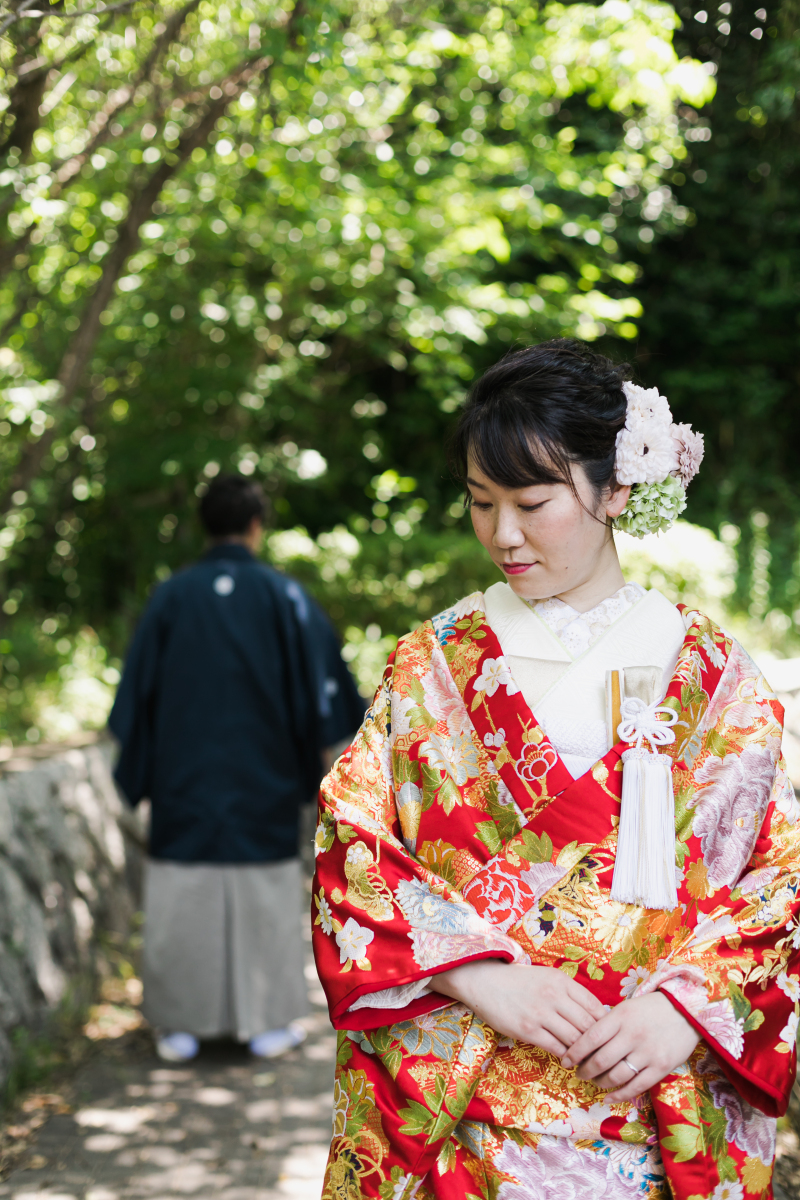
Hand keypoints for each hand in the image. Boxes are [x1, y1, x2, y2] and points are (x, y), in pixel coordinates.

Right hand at [434, 961, 605, 1056]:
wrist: (485, 982)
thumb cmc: (519, 981)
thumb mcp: (548, 978)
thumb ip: (570, 993)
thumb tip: (597, 1014)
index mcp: (562, 981)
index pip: (595, 1007)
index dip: (605, 1025)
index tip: (607, 1036)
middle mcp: (554, 996)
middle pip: (588, 1025)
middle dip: (597, 1043)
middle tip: (601, 1055)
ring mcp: (540, 1013)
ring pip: (574, 1039)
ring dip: (582, 1054)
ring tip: (587, 1062)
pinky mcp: (527, 1029)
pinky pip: (555, 1047)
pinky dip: (565, 1057)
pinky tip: (567, 1060)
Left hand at [561, 991, 700, 1101]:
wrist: (686, 1011)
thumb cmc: (651, 1009)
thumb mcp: (626, 1008)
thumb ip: (608, 1024)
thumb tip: (584, 1043)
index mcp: (621, 1017)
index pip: (591, 1037)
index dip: (574, 1052)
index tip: (565, 1061)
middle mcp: (632, 1035)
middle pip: (601, 1060)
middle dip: (585, 1070)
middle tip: (578, 1073)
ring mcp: (647, 1053)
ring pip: (616, 1075)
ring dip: (600, 1083)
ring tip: (594, 1082)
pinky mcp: (661, 1067)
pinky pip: (636, 1086)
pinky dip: (619, 1094)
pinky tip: (608, 1096)